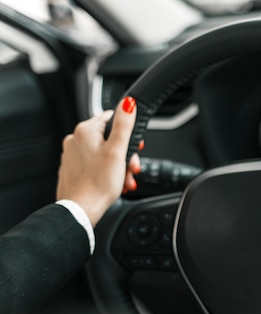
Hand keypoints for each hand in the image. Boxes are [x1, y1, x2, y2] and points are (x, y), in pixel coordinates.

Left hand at [56, 96, 139, 225]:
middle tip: (131, 168)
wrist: (81, 210)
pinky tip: (114, 184)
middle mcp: (75, 140)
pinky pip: (95, 166)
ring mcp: (72, 155)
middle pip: (109, 139)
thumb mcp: (118, 151)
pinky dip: (106, 173)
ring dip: (118, 166)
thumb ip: (124, 125)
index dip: (128, 133)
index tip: (135, 147)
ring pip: (103, 154)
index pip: (112, 119)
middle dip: (125, 155)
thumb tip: (128, 103)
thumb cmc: (98, 184)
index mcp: (85, 131)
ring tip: (124, 180)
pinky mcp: (72, 169)